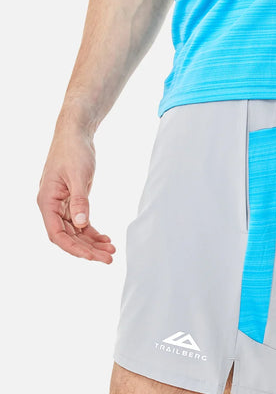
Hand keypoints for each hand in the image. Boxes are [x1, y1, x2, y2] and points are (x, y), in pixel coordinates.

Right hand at [37, 128, 115, 262]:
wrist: (75, 135)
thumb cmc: (73, 151)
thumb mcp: (78, 176)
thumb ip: (80, 200)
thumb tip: (81, 224)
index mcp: (46, 201)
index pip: (57, 234)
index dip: (74, 248)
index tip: (92, 256)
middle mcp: (52, 206)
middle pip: (68, 236)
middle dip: (88, 249)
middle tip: (109, 258)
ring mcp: (62, 205)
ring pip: (76, 232)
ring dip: (92, 243)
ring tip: (111, 251)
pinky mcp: (73, 201)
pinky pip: (81, 223)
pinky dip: (93, 232)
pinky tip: (106, 239)